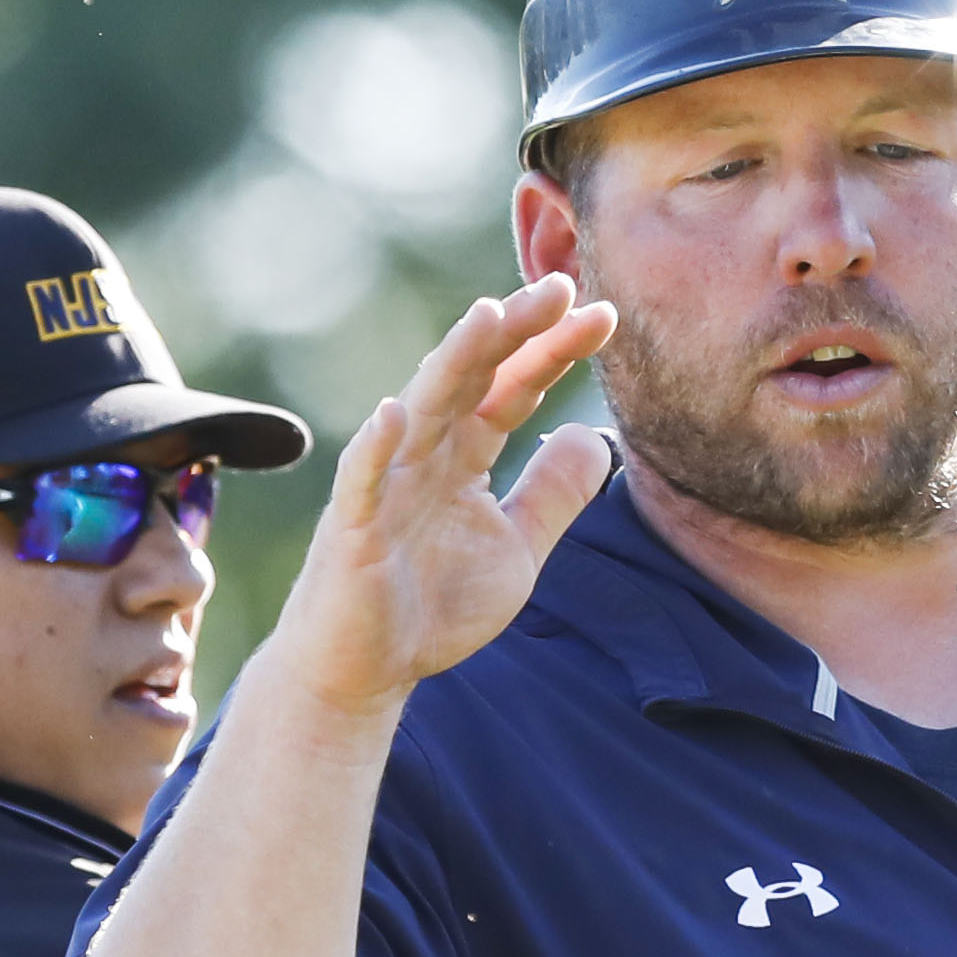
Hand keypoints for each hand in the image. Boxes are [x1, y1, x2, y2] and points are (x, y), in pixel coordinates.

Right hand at [253, 273, 618, 721]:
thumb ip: (554, 494)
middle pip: (473, 378)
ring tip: (488, 318)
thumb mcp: (518, 549)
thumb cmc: (432, 606)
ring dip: (452, 363)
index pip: (514, 388)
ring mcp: (385, 485)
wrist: (366, 668)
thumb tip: (599, 436)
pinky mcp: (352, 529)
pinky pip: (363, 481)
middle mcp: (424, 454)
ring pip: (422, 410)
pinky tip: (395, 412)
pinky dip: (377, 447)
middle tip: (559, 287)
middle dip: (513, 332)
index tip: (603, 315)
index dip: (555, 352)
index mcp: (464, 454)